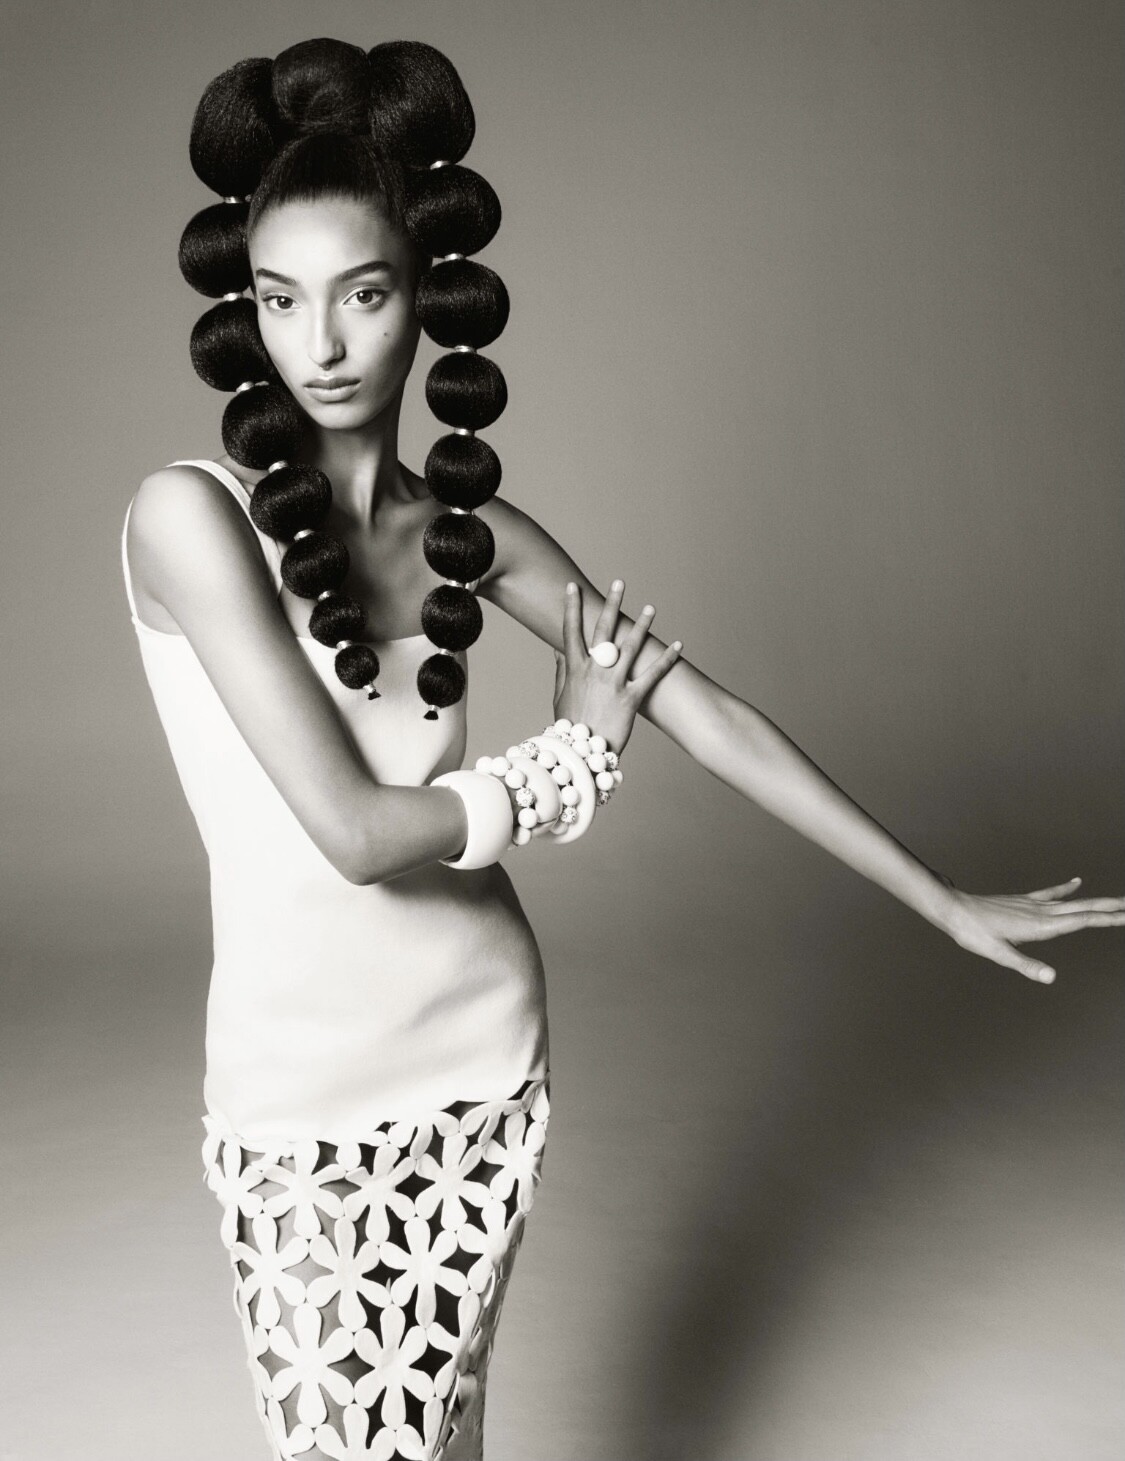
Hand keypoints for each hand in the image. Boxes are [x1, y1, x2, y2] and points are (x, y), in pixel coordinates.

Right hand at [552, 579, 681, 752]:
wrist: (581, 753)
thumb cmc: (569, 727)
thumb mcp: (559, 697)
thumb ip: (561, 670)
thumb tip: (557, 648)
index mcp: (575, 669)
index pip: (571, 631)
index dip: (572, 607)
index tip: (573, 586)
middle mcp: (594, 672)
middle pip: (603, 630)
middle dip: (612, 604)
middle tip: (619, 583)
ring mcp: (613, 684)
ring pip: (630, 648)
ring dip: (642, 626)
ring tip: (651, 608)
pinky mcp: (631, 699)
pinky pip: (652, 675)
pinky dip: (666, 659)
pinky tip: (679, 645)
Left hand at [940, 877, 1124, 982]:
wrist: (953, 909)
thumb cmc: (973, 933)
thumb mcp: (999, 954)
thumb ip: (1026, 965)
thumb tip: (1052, 977)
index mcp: (1040, 925)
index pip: (1082, 920)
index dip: (1107, 919)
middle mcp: (1041, 912)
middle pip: (1084, 908)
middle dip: (1111, 909)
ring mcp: (1033, 904)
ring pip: (1073, 901)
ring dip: (1097, 901)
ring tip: (1118, 901)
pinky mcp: (1023, 901)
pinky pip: (1051, 893)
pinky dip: (1066, 888)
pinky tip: (1077, 882)